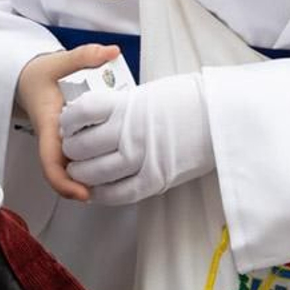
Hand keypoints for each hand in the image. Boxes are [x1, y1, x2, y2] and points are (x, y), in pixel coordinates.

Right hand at [15, 44, 119, 201]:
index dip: (64, 183)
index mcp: (48, 125)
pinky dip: (92, 164)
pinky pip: (78, 158)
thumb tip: (112, 52)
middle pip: (65, 173)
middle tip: (116, 187)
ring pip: (72, 169)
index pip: (50, 163)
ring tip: (120, 178)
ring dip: (91, 177)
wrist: (25, 80)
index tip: (83, 194)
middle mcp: (53, 140)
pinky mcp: (67, 141)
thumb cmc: (38, 75)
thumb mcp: (57, 62)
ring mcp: (60, 143)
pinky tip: (114, 161)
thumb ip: (84, 55)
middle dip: (86, 185)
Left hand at [61, 74, 213, 205]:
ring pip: (96, 173)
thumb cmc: (188, 100)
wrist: (220, 116)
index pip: (82, 112)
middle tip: (72, 151)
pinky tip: (98, 191)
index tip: (68, 123)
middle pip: (83, 146)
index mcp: (127, 104)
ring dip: (82, 175)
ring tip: (80, 172)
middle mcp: (130, 131)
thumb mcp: (149, 93)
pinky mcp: (156, 179)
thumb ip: (122, 107)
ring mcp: (143, 157)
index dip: (69, 120)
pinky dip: (104, 195)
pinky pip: (120, 193)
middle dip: (71, 151)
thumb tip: (98, 119)